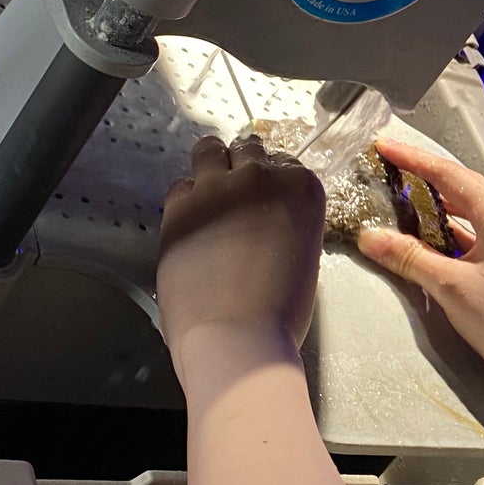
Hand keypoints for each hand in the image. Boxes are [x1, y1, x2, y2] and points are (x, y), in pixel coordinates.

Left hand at [157, 135, 325, 368]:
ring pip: (208, 150)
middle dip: (242, 167)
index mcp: (302, 189)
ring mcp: (217, 187)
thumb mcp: (304, 254)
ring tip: (209, 196)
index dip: (272, 180)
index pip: (285, 163)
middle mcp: (262, 176)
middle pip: (247, 149)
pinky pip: (180, 185)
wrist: (237, 336)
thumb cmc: (281, 311)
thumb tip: (265, 219)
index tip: (265, 198)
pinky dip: (186, 199)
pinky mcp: (180, 206)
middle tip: (236, 196)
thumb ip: (286, 221)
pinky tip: (191, 224)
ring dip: (211, 167)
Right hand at [357, 138, 483, 407]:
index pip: (450, 175)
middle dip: (425, 177)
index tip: (384, 146)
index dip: (414, 159)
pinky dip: (456, 230)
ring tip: (403, 198)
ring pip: (474, 210)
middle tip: (389, 168)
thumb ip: (410, 257)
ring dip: (440, 205)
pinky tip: (432, 234)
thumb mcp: (451, 288)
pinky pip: (483, 231)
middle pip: (464, 188)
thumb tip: (368, 236)